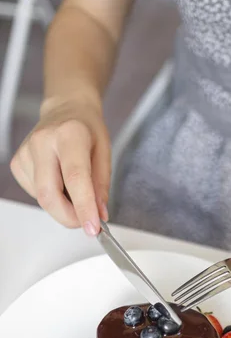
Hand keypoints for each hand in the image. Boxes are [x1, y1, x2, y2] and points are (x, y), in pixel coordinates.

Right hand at [10, 98, 109, 234]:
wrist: (66, 110)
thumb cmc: (86, 129)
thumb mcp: (105, 153)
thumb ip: (102, 185)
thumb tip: (99, 214)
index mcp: (70, 134)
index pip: (75, 177)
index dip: (83, 207)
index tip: (92, 227)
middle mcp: (43, 141)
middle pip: (50, 195)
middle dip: (70, 217)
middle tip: (86, 220)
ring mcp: (26, 152)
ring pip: (43, 198)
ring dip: (63, 206)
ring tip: (75, 187)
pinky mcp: (18, 163)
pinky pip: (36, 194)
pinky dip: (52, 196)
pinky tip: (59, 180)